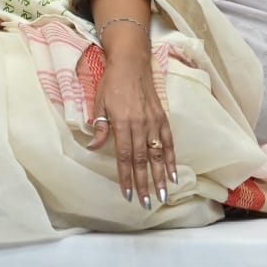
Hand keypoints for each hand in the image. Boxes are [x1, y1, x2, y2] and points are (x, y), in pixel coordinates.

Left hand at [87, 52, 176, 211]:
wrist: (131, 63)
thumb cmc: (112, 82)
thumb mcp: (99, 103)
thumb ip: (100, 127)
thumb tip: (93, 146)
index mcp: (122, 123)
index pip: (125, 157)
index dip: (126, 177)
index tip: (127, 194)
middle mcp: (139, 125)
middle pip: (142, 160)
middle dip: (144, 183)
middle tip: (147, 203)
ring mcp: (153, 122)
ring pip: (157, 154)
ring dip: (160, 176)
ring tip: (163, 195)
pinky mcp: (162, 117)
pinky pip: (168, 142)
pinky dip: (171, 158)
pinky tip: (173, 173)